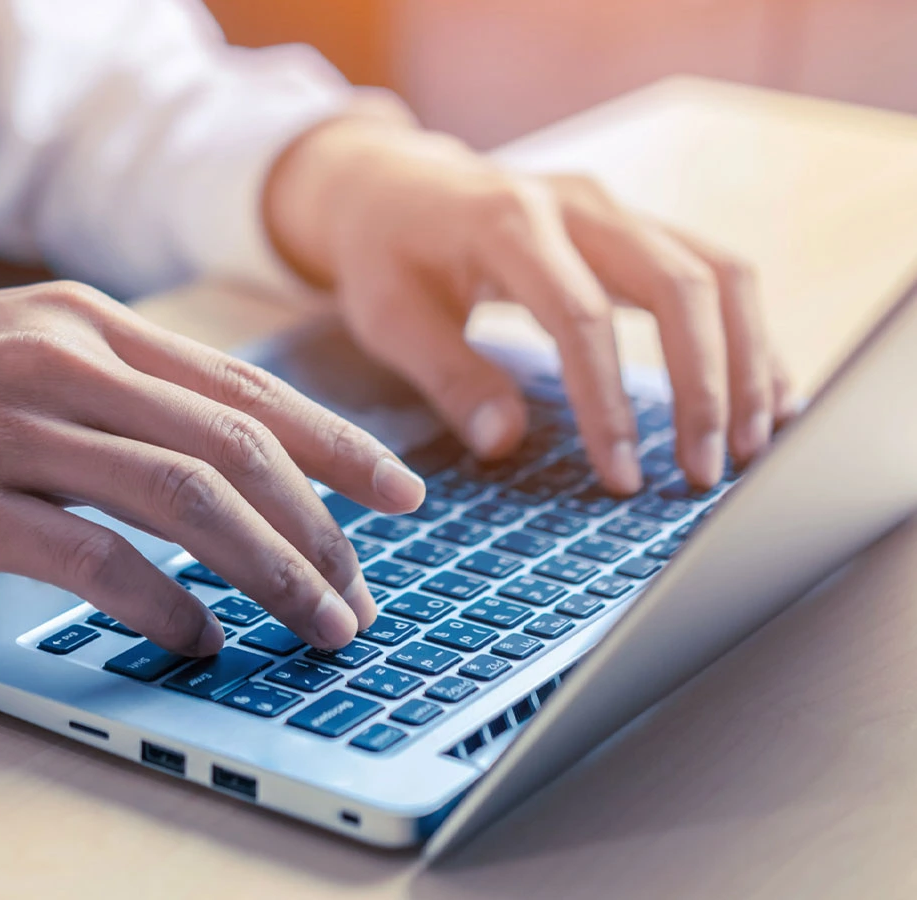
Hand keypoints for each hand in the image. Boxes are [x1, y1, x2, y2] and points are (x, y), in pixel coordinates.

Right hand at [0, 283, 429, 653]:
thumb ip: (90, 388)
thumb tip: (190, 454)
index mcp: (79, 321)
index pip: (242, 387)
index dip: (336, 446)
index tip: (395, 495)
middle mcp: (63, 360)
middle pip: (239, 444)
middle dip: (324, 526)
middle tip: (361, 592)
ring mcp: (14, 429)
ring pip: (193, 499)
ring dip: (274, 570)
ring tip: (314, 625)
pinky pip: (101, 560)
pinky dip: (167, 606)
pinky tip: (196, 639)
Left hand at [266, 110, 794, 492]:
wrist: (391, 183)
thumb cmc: (385, 254)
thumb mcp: (386, 315)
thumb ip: (446, 375)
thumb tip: (503, 443)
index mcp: (507, 222)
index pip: (579, 317)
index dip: (608, 402)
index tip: (622, 476)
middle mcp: (578, 204)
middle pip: (677, 285)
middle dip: (704, 387)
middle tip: (705, 475)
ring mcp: (618, 209)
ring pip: (718, 274)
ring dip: (746, 363)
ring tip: (752, 447)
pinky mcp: (639, 226)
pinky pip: (718, 273)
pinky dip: (749, 337)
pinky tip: (767, 399)